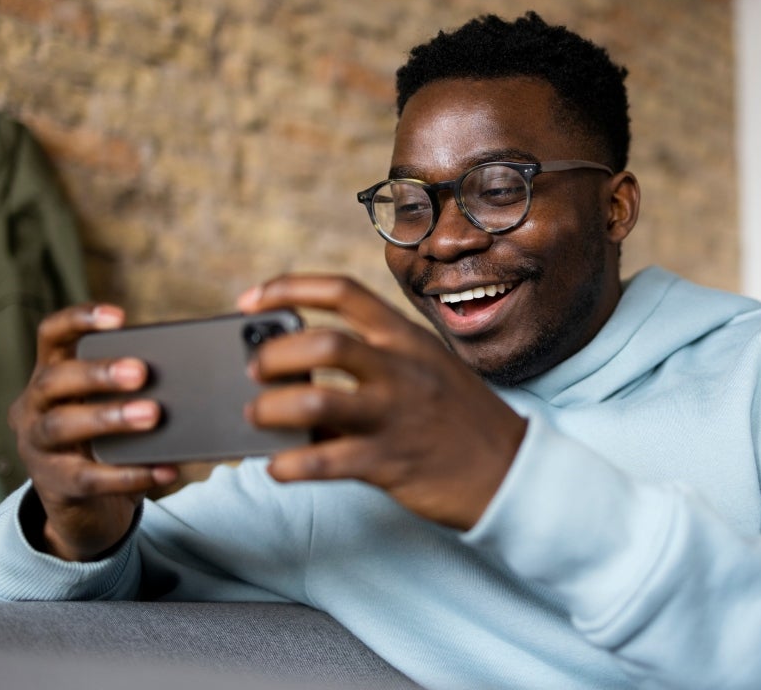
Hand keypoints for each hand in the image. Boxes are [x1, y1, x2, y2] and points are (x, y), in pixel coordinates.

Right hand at [8, 304, 178, 560]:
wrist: (85, 510)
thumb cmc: (105, 442)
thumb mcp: (108, 406)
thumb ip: (132, 387)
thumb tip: (189, 372)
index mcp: (50, 376)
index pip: (50, 335)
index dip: (79, 320)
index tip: (118, 317)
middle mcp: (33, 406)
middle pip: (54, 379)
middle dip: (98, 373)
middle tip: (140, 372)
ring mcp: (37, 446)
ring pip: (63, 425)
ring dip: (109, 417)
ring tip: (152, 414)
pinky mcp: (54, 484)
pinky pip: (90, 477)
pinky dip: (130, 474)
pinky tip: (165, 470)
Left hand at [237, 274, 527, 529]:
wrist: (510, 471)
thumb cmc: (459, 418)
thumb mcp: (427, 368)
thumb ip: (377, 359)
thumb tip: (300, 367)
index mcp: (407, 338)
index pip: (342, 291)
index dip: (288, 288)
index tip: (250, 300)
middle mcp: (401, 369)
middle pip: (322, 342)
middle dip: (273, 355)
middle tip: (254, 372)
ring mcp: (395, 415)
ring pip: (315, 400)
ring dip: (271, 408)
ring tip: (257, 417)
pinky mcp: (389, 462)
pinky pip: (322, 462)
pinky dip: (287, 465)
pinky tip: (278, 467)